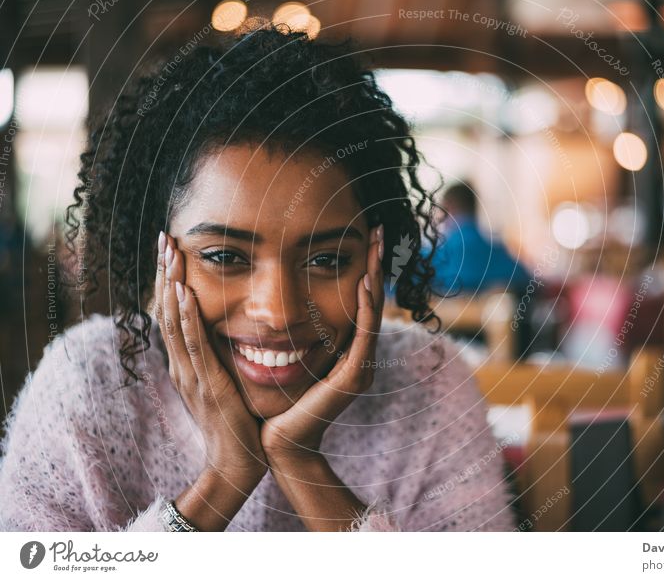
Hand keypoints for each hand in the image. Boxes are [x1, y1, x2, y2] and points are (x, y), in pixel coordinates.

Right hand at [155, 232, 267, 483]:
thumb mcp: (222, 382)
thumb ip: (218, 358)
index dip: (168, 280)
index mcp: (185, 362)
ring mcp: (191, 374)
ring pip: (176, 322)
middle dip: (165, 273)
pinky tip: (187, 294)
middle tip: (164, 237)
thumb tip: (224, 331)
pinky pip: (195, 346)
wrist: (237, 462)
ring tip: (171, 253)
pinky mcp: (208, 384)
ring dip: (172, 285)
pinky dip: (189, 319)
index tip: (169, 249)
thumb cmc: (235, 422)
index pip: (173, 312)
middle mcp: (182, 364)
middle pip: (168, 309)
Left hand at [260, 224, 384, 461]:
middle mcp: (360, 357)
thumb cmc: (278, 402)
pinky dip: (366, 307)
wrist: (280, 443)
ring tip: (375, 247)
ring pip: (371, 313)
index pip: (359, 302)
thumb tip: (278, 303)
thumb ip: (294, 333)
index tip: (360, 237)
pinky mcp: (353, 378)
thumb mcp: (287, 358)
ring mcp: (360, 368)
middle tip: (376, 230)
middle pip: (371, 301)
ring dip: (374, 277)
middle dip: (374, 264)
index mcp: (347, 352)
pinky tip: (363, 282)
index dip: (363, 269)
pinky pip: (363, 335)